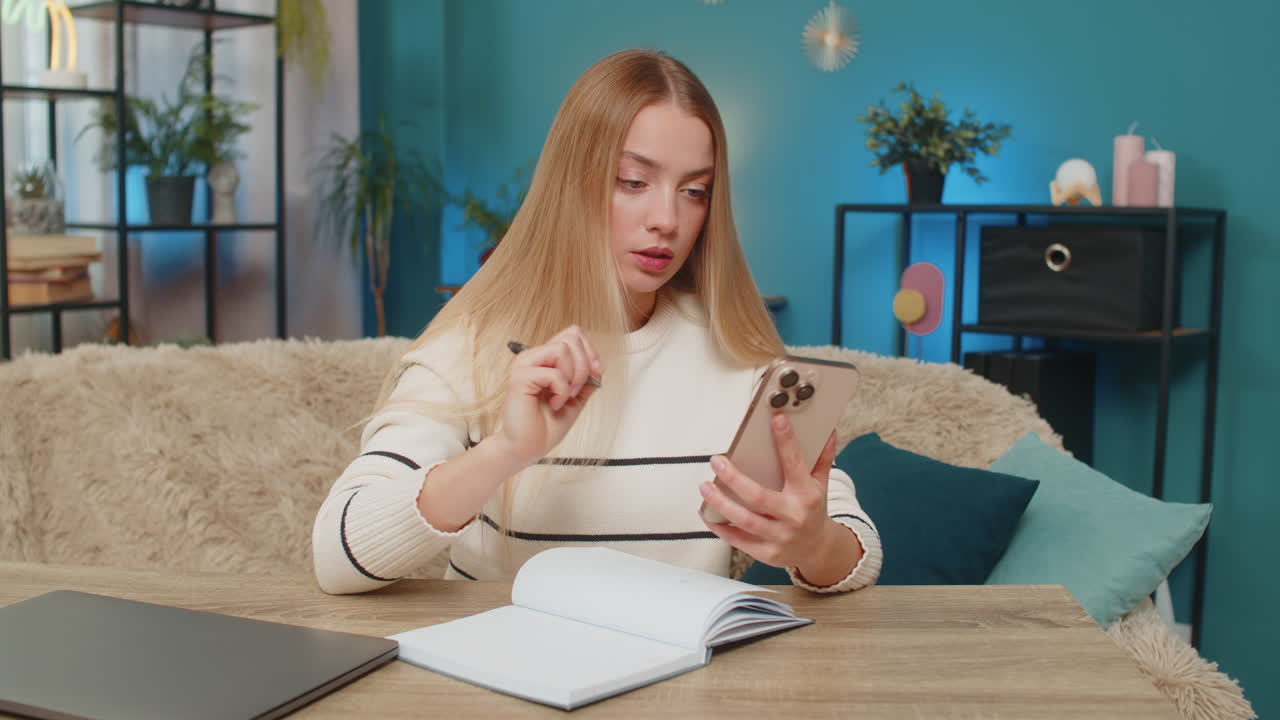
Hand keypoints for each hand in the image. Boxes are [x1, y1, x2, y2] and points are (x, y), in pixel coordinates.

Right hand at [495, 326, 602, 466]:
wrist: (528, 447)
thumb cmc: (547, 425)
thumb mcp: (577, 398)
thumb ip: (588, 379)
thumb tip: (599, 364)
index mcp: (547, 359)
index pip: (574, 334)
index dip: (590, 351)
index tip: (594, 375)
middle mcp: (535, 357)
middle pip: (572, 337)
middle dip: (584, 365)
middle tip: (575, 390)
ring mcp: (525, 364)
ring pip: (562, 348)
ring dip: (573, 376)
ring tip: (564, 395)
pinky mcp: (519, 377)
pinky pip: (553, 373)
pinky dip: (561, 391)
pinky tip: (553, 404)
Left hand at [699, 414, 857, 576]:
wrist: (818, 550)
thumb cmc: (814, 510)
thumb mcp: (821, 484)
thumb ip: (822, 458)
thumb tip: (828, 430)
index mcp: (807, 494)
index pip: (795, 464)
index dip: (786, 441)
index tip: (776, 419)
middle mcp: (793, 516)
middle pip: (758, 497)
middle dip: (733, 478)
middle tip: (716, 460)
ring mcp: (779, 536)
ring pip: (744, 520)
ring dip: (720, 503)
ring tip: (705, 486)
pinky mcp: (766, 552)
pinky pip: (737, 540)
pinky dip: (719, 527)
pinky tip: (706, 513)